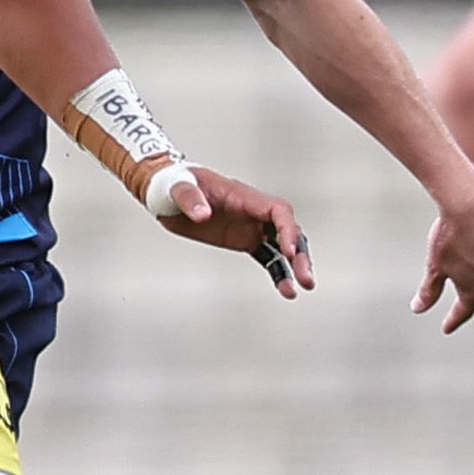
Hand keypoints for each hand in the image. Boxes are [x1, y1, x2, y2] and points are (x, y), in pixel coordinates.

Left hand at [157, 165, 313, 296]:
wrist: (168, 194)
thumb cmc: (176, 184)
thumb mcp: (178, 187)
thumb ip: (190, 199)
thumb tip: (203, 215)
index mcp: (244, 196)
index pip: (277, 210)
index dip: (287, 229)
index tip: (288, 250)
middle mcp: (254, 212)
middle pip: (289, 230)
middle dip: (299, 252)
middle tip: (305, 277)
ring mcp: (252, 226)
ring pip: (284, 245)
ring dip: (295, 265)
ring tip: (302, 287)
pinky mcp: (245, 240)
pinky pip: (269, 257)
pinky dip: (279, 273)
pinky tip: (286, 290)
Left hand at [417, 186, 473, 333]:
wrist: (470, 204)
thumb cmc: (449, 237)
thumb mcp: (434, 267)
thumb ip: (429, 292)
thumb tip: (418, 309)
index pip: (463, 312)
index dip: (452, 321)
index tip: (445, 328)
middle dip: (467, 295)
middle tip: (457, 300)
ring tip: (464, 262)